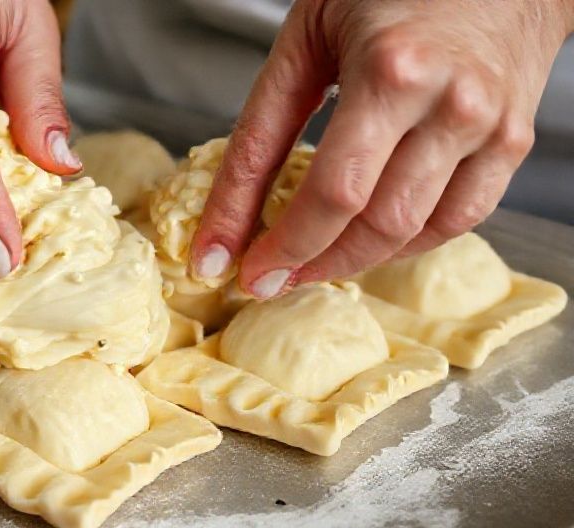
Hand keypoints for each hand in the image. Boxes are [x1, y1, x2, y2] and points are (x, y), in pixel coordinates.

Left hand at [191, 0, 572, 297]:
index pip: (331, 192)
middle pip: (375, 224)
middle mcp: (448, 103)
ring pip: (416, 233)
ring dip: (354, 260)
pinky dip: (407, 242)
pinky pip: (459, 220)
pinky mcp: (511, 142)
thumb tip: (223, 226)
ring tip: (312, 259)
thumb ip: (260, 132)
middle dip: (311, 262)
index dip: (282, 245)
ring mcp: (489, 127)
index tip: (240, 272)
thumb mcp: (303, 44)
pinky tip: (370, 238)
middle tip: (270, 275)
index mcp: (390, 71)